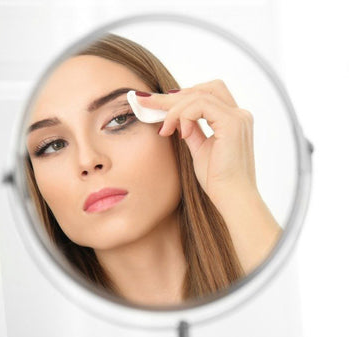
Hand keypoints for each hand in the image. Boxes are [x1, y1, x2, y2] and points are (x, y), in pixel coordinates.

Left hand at [136, 79, 256, 202]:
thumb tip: (177, 118)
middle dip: (172, 96)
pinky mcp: (232, 123)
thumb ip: (192, 130)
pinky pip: (200, 105)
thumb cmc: (217, 179)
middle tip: (147, 102)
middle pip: (203, 88)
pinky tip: (181, 133)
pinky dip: (185, 115)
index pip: (206, 95)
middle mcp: (239, 114)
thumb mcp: (200, 149)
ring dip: (175, 109)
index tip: (155, 104)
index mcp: (233, 120)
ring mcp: (238, 117)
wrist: (231, 198)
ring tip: (164, 129)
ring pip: (199, 94)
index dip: (180, 97)